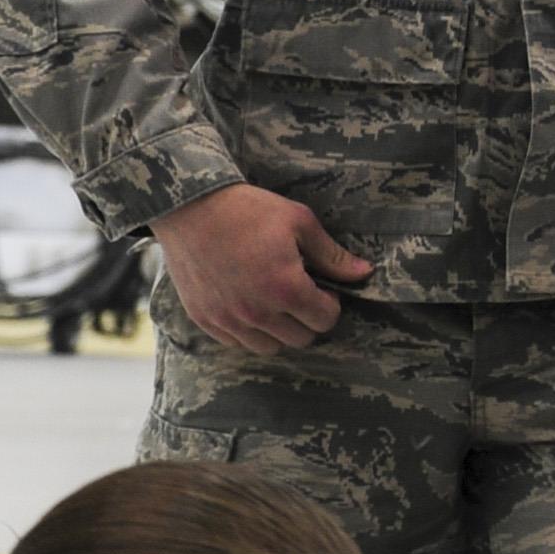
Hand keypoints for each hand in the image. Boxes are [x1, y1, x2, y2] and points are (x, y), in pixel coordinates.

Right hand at [151, 183, 371, 352]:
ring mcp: (227, 319)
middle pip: (300, 338)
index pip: (325, 320)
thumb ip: (332, 255)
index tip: (320, 287)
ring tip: (273, 302)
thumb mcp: (299, 222)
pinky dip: (247, 331)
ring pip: (268, 347)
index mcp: (285, 289)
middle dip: (307, 318)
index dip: (329, 304)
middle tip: (299, 294)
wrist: (189, 207)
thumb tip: (365, 273)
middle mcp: (257, 312)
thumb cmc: (249, 210)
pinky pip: (235, 342)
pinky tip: (248, 305)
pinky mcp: (203, 318)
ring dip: (278, 330)